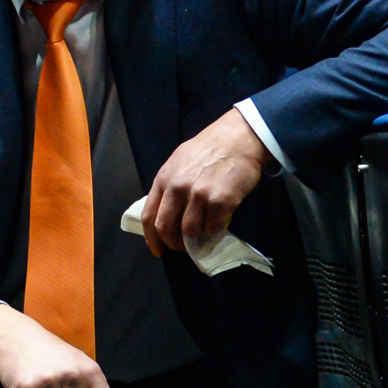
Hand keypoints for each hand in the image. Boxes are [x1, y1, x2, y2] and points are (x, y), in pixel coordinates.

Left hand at [140, 108, 269, 255]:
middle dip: (173, 243)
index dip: (152, 238)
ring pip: (190, 232)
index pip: (149, 216)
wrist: (238, 138)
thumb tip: (166, 210)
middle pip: (166, 228)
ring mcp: (199, 196)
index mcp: (164, 178)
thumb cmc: (208, 147)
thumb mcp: (179, 161)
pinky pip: (213, 228)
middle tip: (182, 247)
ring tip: (204, 230)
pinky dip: (215, 230)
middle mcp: (178, 188)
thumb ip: (170, 185)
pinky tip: (219, 220)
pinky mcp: (220, 202)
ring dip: (197, 237)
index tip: (158, 250)